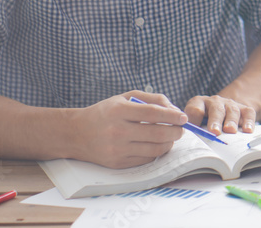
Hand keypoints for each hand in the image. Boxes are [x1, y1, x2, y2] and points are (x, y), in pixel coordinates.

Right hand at [70, 92, 185, 167]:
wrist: (76, 133)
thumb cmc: (105, 112)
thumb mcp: (124, 97)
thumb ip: (151, 99)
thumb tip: (174, 109)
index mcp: (119, 110)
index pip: (152, 113)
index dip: (172, 115)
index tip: (183, 117)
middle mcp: (117, 131)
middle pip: (156, 133)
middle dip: (175, 131)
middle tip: (181, 129)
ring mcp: (117, 149)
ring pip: (154, 149)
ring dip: (169, 143)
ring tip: (171, 136)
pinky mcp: (117, 163)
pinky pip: (145, 159)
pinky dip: (157, 152)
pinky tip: (158, 145)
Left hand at [185, 95, 256, 135]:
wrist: (221, 113)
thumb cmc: (204, 123)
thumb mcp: (195, 124)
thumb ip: (192, 131)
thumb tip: (189, 142)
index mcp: (198, 103)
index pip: (194, 109)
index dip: (193, 119)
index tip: (193, 128)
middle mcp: (214, 101)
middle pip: (215, 109)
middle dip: (215, 121)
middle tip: (215, 132)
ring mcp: (230, 104)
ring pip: (232, 111)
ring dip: (231, 122)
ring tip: (230, 131)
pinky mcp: (244, 109)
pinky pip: (248, 113)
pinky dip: (248, 121)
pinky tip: (248, 130)